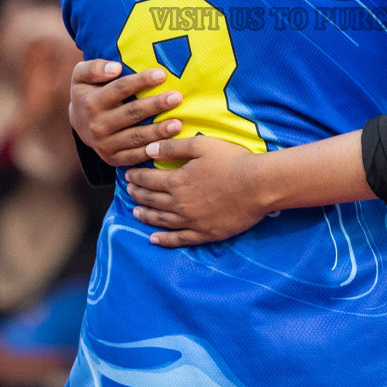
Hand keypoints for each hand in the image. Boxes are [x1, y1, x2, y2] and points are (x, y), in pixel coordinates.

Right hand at [68, 59, 182, 166]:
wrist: (78, 123)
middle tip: (177, 98)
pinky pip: (135, 156)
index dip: (141, 81)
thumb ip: (94, 68)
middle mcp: (97, 125)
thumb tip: (116, 68)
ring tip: (178, 124)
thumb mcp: (81, 75)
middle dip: (156, 105)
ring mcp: (104, 145)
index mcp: (91, 103)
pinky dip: (152, 152)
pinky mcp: (112, 159)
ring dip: (158, 131)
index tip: (162, 74)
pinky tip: (168, 146)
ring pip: (136, 137)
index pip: (120, 89)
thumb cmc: (87, 92)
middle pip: (131, 113)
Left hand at [126, 137, 269, 247]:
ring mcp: (192, 221)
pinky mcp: (205, 233)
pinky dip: (164, 240)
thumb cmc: (232, 161)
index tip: (128, 175)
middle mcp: (179, 204)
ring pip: (161, 220)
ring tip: (135, 212)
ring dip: (146, 216)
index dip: (137, 176)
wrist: (258, 185)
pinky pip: (179, 239)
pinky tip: (154, 239)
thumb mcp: (202, 146)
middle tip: (129, 191)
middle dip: (138, 195)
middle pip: (152, 200)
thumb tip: (149, 149)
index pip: (149, 179)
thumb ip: (173, 148)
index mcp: (177, 181)